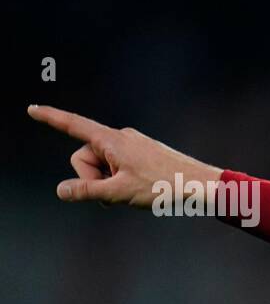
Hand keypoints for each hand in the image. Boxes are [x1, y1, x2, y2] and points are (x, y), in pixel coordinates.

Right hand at [27, 104, 223, 209]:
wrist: (202, 186)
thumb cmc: (164, 187)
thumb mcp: (120, 193)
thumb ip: (87, 191)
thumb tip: (61, 190)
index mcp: (112, 140)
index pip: (73, 125)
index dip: (51, 118)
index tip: (33, 109)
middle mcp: (121, 137)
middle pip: (86, 157)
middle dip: (92, 177)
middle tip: (116, 193)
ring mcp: (133, 144)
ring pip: (103, 165)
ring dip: (108, 182)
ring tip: (133, 192)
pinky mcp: (143, 153)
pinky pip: (119, 166)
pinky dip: (121, 180)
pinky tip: (142, 189)